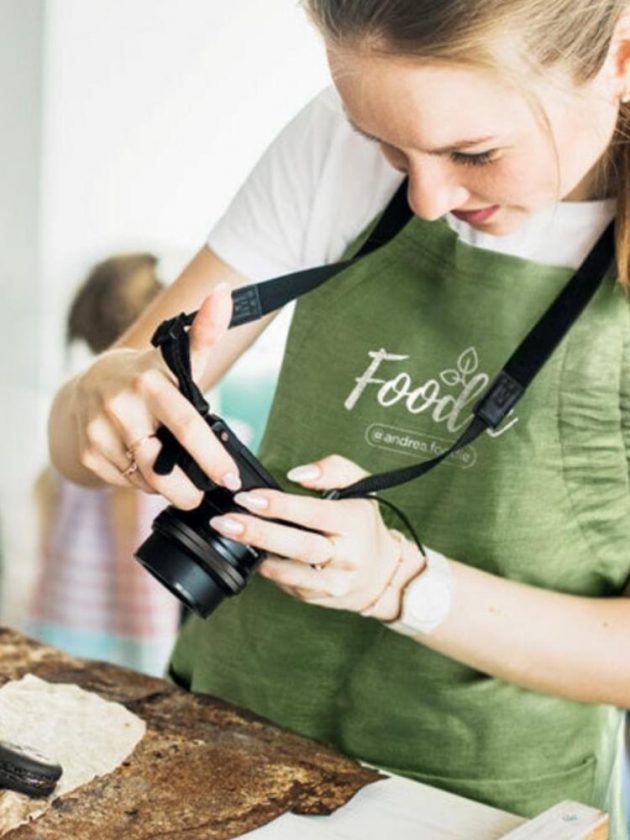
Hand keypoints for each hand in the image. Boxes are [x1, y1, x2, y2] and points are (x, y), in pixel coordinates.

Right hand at [69, 282, 241, 507]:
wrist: (89, 385)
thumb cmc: (148, 377)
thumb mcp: (175, 357)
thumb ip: (205, 333)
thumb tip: (225, 293)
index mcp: (149, 383)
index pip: (187, 426)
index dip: (211, 456)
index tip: (230, 479)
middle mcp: (120, 408)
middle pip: (161, 466)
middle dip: (188, 490)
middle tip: (207, 496)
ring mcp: (99, 433)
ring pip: (145, 480)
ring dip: (167, 486)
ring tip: (180, 479)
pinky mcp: (87, 454)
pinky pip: (126, 483)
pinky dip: (143, 484)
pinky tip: (148, 470)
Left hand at [209, 454, 420, 616]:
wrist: (383, 573)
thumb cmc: (363, 524)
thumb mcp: (362, 487)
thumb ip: (334, 469)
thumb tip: (298, 474)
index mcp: (354, 523)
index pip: (313, 514)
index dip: (279, 506)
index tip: (249, 497)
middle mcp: (347, 556)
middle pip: (298, 546)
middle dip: (258, 533)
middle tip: (225, 521)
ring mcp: (333, 581)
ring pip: (289, 572)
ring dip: (256, 554)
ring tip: (227, 535)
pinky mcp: (319, 598)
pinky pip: (287, 585)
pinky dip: (267, 569)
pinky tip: (251, 553)